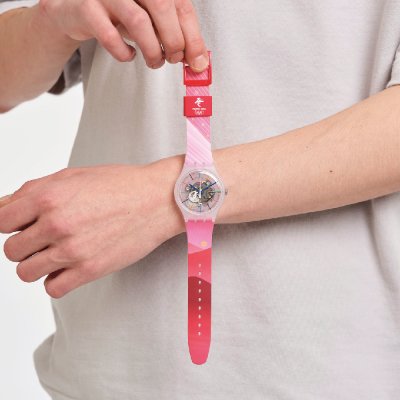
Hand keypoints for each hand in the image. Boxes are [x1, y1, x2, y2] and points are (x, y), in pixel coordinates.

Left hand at [0, 160, 184, 297]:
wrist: (157, 200)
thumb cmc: (120, 185)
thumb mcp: (72, 176)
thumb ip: (33, 191)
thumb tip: (4, 206)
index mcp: (48, 197)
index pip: (0, 221)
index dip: (11, 223)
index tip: (23, 225)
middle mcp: (56, 224)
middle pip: (11, 250)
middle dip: (25, 244)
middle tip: (44, 238)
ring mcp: (73, 250)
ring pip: (25, 272)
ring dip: (37, 264)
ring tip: (56, 253)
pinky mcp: (90, 270)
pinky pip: (52, 289)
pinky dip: (56, 280)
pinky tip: (69, 266)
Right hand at [35, 0, 209, 69]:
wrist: (73, 11)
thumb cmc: (117, 14)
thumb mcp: (150, 19)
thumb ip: (174, 34)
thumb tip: (198, 60)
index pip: (180, 3)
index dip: (193, 35)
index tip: (198, 61)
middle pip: (162, 6)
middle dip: (175, 40)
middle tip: (175, 59)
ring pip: (138, 21)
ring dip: (152, 50)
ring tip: (155, 62)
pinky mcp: (85, 8)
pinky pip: (110, 36)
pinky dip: (124, 53)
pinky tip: (129, 55)